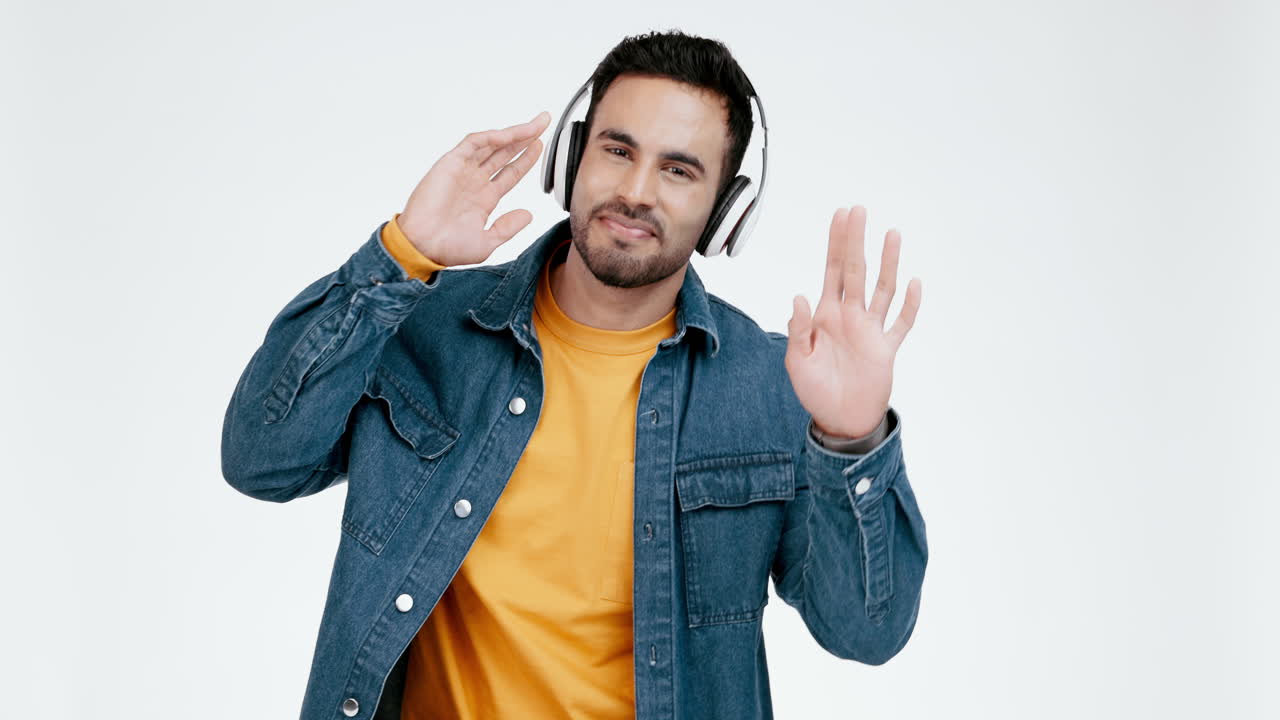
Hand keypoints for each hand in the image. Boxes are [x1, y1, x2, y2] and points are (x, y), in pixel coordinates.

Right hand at [397, 111, 551, 266]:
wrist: (423, 246)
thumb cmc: (447, 248)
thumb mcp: (487, 241)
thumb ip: (508, 227)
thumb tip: (528, 214)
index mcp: (484, 198)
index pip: (511, 172)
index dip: (527, 158)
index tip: (541, 146)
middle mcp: (475, 181)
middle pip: (505, 153)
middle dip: (525, 137)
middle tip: (543, 123)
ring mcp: (463, 170)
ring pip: (492, 144)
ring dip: (514, 133)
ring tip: (535, 125)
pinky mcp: (451, 163)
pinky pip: (473, 143)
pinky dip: (492, 137)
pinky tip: (510, 135)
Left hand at [785, 206, 921, 437]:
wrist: (839, 420)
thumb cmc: (815, 390)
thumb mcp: (797, 361)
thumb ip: (798, 329)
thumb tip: (799, 297)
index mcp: (826, 316)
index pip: (832, 271)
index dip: (835, 243)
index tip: (841, 215)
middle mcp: (850, 316)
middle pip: (856, 270)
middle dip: (856, 240)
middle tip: (860, 210)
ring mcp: (871, 331)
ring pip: (882, 289)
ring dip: (888, 262)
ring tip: (892, 234)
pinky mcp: (886, 350)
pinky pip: (901, 324)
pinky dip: (909, 305)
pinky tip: (914, 283)